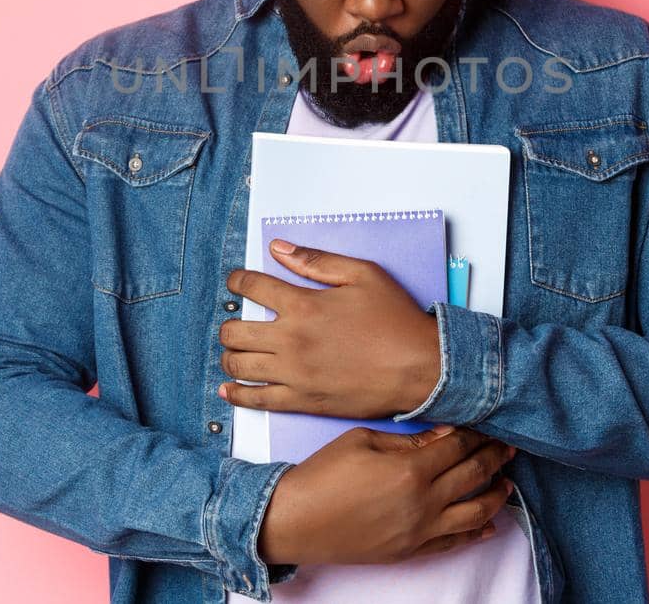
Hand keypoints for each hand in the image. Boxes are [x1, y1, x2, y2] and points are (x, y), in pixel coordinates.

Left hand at [218, 240, 442, 418]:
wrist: (421, 368)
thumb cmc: (396, 320)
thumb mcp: (363, 275)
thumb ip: (316, 261)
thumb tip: (278, 248)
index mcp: (304, 306)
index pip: (251, 287)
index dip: (237, 281)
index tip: (237, 282)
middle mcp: (291, 340)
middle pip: (234, 331)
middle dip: (230, 322)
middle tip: (237, 320)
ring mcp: (294, 374)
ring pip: (238, 365)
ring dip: (230, 354)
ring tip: (237, 349)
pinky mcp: (302, 401)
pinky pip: (257, 401)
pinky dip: (237, 395)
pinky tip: (228, 388)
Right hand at [258, 425, 517, 566]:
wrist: (296, 520)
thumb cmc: (323, 474)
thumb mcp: (363, 441)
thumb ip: (408, 440)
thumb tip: (443, 434)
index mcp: (410, 470)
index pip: (457, 448)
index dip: (476, 434)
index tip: (488, 425)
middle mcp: (422, 503)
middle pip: (472, 477)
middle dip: (493, 459)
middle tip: (508, 447)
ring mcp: (419, 531)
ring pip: (474, 514)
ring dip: (496, 496)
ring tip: (507, 483)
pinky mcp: (410, 550)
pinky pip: (454, 542)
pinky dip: (476, 532)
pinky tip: (488, 524)